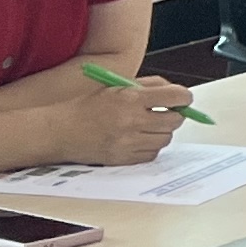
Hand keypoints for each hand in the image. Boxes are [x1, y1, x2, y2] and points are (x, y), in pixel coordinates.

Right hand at [64, 73, 192, 164]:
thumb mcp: (118, 87)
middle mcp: (131, 121)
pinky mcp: (123, 159)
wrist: (61, 131)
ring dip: (163, 132)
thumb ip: (150, 86)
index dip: (184, 97)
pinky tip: (139, 139)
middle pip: (175, 120)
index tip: (183, 98)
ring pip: (165, 139)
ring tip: (149, 126)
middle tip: (168, 112)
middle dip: (176, 115)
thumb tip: (178, 94)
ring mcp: (128, 143)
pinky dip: (151, 147)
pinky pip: (151, 154)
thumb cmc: (90, 106)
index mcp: (131, 98)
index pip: (175, 97)